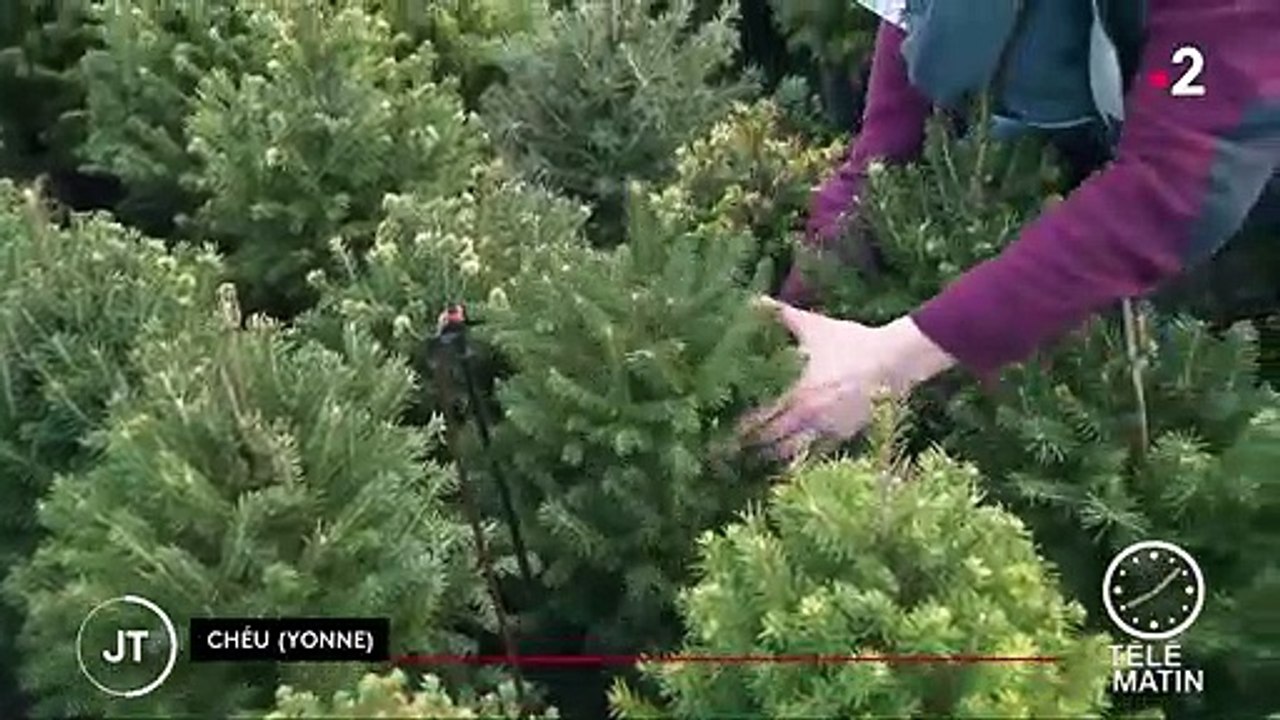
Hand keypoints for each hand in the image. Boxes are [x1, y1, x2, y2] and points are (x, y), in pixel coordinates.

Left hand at [741, 297, 955, 458]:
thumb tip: (754, 300)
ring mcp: (829, 430)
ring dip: (776, 454)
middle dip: (753, 445)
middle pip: (773, 442)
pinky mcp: (846, 435)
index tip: (725, 431)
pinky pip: (819, 452)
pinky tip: (793, 453)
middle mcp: (810, 418)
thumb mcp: (813, 327)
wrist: (894, 359)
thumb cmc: (850, 342)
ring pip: (795, 453)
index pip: (761, 420)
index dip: (742, 428)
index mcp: (797, 394)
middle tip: (735, 448)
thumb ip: (780, 315)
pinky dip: (803, 455)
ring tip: (759, 455)